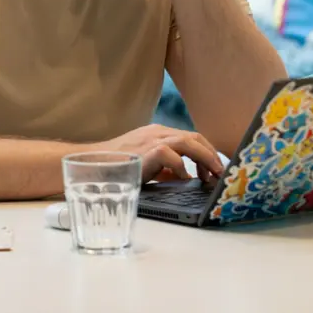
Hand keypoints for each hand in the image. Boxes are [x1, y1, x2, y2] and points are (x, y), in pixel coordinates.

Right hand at [98, 124, 224, 182]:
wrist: (92, 164)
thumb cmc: (116, 166)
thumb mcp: (146, 165)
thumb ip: (165, 168)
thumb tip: (185, 176)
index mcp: (158, 133)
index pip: (190, 138)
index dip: (206, 152)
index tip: (214, 168)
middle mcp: (157, 132)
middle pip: (195, 137)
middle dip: (211, 154)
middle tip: (220, 172)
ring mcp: (152, 139)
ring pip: (188, 142)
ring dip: (205, 158)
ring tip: (212, 175)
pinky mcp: (147, 150)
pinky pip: (172, 155)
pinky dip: (182, 168)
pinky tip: (186, 180)